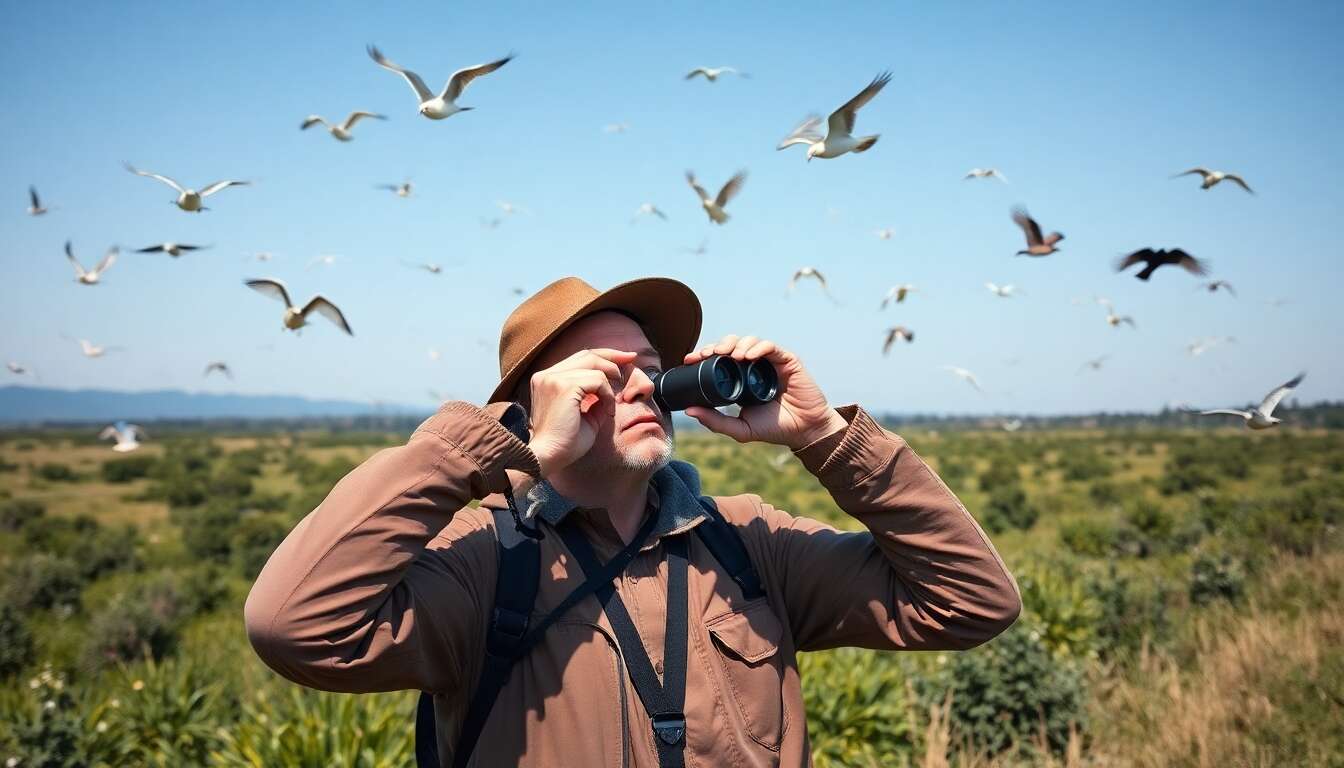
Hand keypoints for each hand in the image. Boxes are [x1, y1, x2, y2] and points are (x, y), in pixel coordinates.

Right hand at [524, 347, 636, 474]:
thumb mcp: (584, 415)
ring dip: (610, 384)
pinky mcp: (564, 386)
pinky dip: (608, 394)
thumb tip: (612, 388)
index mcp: (547, 380)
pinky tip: (608, 411)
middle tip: (632, 359)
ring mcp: (553, 378)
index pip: (579, 358)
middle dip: (613, 356)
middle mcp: (547, 375)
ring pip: (594, 365)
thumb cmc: (565, 443)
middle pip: (587, 354)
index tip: (624, 359)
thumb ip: (595, 399)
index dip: (603, 356)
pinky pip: (597, 380)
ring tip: (611, 406)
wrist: (548, 457)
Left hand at [682, 335, 846, 449]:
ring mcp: (770, 362)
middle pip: (732, 345)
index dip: (704, 355)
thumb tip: (689, 410)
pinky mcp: (787, 360)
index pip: (719, 360)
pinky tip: (749, 356)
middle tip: (707, 354)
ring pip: (749, 340)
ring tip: (728, 355)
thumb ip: (716, 421)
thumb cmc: (774, 429)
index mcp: (740, 379)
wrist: (804, 431)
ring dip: (736, 344)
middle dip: (717, 345)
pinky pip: (770, 346)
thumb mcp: (740, 428)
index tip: (690, 360)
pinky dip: (758, 347)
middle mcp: (754, 367)